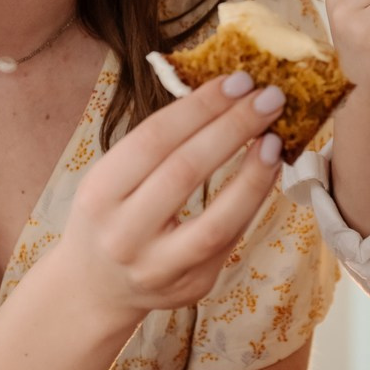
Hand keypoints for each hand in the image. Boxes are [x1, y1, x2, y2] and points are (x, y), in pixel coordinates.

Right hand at [59, 73, 285, 317]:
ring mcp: (158, 268)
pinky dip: (253, 202)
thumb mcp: (111, 178)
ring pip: (217, 221)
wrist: (95, 289)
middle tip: (269, 97)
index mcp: (98, 194)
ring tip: (274, 139)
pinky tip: (268, 173)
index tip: (238, 80)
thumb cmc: (110, 216)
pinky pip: (230, 241)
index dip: (200, 106)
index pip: (154, 140)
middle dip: (233, 128)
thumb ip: (157, 145)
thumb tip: (224, 95)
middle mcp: (123, 234)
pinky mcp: (191, 286)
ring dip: (253, 175)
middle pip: (186, 172)